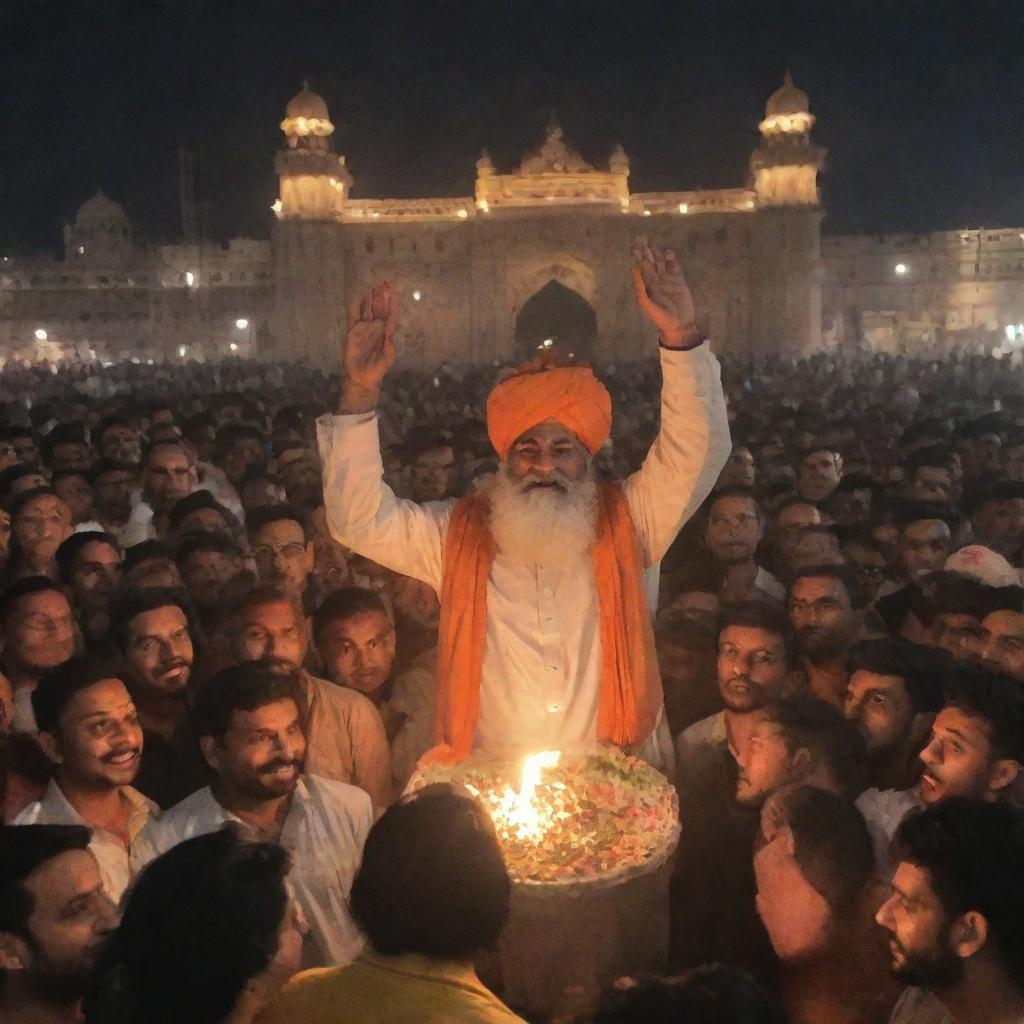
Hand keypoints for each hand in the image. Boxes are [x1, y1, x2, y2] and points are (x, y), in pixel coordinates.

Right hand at [339, 283, 397, 411]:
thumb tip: (388, 330)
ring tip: (373, 286)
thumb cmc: (378, 369)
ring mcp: (364, 328)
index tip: (393, 291)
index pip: (390, 315)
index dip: (392, 303)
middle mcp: (375, 328)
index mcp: (386, 333)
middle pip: (379, 309)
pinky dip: (355, 306)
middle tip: (383, 283)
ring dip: (370, 299)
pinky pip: (354, 315)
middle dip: (381, 297)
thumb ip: (389, 344)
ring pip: (367, 309)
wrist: (362, 377)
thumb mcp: (387, 356)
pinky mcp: (353, 331)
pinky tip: (358, 296)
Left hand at [630, 240, 697, 346]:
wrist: (678, 325)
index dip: (636, 257)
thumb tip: (633, 269)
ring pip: (661, 262)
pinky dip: (671, 259)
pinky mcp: (679, 281)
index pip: (640, 268)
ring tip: (652, 242)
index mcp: (647, 286)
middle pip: (650, 262)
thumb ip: (640, 287)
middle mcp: (656, 280)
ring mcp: (668, 279)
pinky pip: (674, 267)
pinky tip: (668, 252)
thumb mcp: (647, 304)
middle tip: (641, 237)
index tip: (632, 246)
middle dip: (645, 250)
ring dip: (657, 253)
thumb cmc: (661, 317)